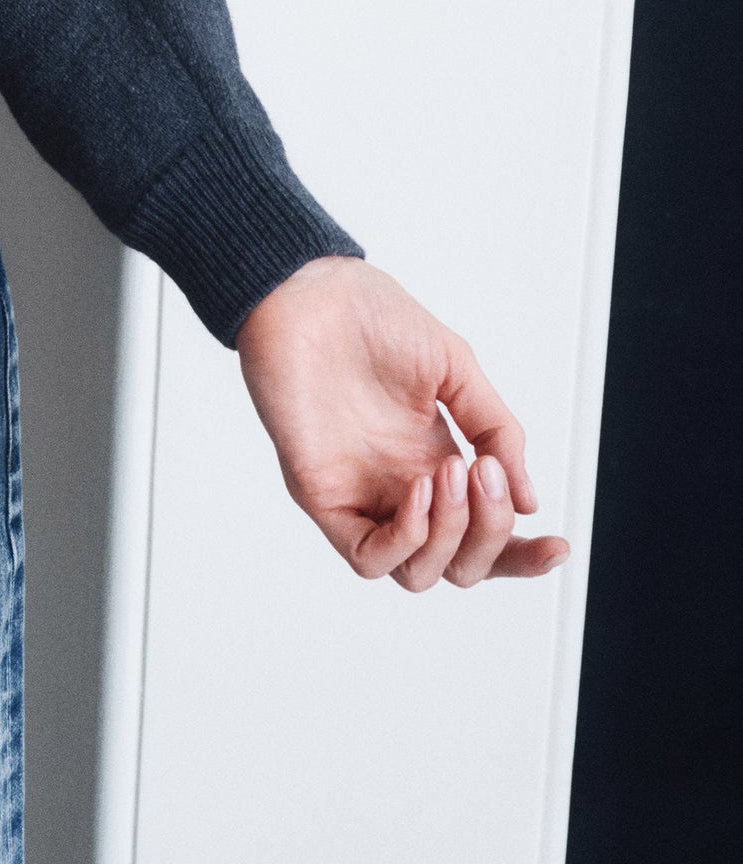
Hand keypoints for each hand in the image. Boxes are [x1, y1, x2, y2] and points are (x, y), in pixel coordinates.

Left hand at [236, 256, 570, 588]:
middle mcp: (399, 488)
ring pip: (418, 574)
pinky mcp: (322, 494)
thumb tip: (530, 501)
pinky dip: (405, 540)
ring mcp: (361, 495)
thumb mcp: (455, 370)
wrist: (306, 288)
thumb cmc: (371, 317)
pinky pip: (367, 557)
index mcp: (434, 462)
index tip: (558, 545)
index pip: (482, 535)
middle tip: (487, 473)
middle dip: (492, 536)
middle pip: (459, 566)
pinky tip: (419, 492)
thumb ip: (496, 431)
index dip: (522, 555)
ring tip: (450, 471)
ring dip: (451, 536)